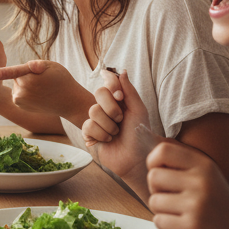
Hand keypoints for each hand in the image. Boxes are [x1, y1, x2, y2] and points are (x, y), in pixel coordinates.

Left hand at [0, 59, 89, 124]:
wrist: (68, 101)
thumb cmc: (61, 80)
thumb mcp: (52, 66)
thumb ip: (37, 65)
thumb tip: (30, 66)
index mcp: (30, 78)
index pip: (14, 73)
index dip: (1, 73)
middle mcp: (23, 90)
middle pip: (17, 76)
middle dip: (25, 75)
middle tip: (42, 79)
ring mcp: (20, 100)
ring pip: (17, 85)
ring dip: (25, 84)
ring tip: (41, 88)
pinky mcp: (19, 105)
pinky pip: (18, 93)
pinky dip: (24, 92)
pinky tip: (37, 95)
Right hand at [82, 68, 159, 186]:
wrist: (136, 157)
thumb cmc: (140, 134)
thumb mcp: (138, 110)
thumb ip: (129, 90)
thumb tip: (122, 71)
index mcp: (116, 100)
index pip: (108, 82)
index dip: (113, 88)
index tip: (121, 98)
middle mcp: (104, 107)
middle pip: (98, 93)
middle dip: (113, 109)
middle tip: (120, 119)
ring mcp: (95, 120)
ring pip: (93, 111)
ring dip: (109, 125)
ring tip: (116, 133)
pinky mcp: (88, 133)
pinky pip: (88, 126)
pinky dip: (102, 134)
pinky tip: (108, 140)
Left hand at [146, 139, 228, 228]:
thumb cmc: (219, 204)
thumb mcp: (207, 175)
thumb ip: (181, 159)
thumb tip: (149, 136)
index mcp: (203, 165)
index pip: (162, 150)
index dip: (153, 162)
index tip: (162, 174)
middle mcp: (200, 182)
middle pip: (153, 177)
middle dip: (156, 189)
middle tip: (172, 198)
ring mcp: (197, 205)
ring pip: (153, 201)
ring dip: (162, 210)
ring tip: (181, 213)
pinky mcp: (192, 228)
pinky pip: (159, 221)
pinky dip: (166, 225)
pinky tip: (183, 226)